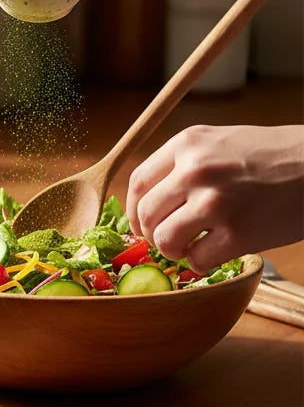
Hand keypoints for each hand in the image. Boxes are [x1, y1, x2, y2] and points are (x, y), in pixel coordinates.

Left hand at [126, 125, 303, 271]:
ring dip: (172, 251)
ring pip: (164, 239)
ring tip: (189, 247)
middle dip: (150, 234)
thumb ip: (184, 164)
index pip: (137, 182)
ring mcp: (215, 201)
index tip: (140, 222)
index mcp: (187, 144)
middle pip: (145, 214)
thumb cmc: (273, 157)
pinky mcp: (238, 232)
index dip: (133, 209)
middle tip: (166, 240)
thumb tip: (148, 199)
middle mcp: (196, 170)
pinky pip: (197, 260)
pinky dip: (199, 263)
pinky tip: (214, 253)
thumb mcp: (220, 142)